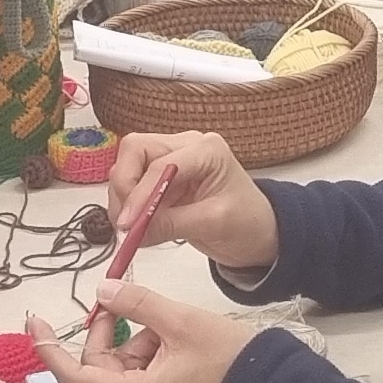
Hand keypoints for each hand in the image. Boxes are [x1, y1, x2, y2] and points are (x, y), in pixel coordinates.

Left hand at [28, 283, 253, 382]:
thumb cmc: (229, 359)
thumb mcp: (181, 321)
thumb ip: (138, 303)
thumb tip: (102, 292)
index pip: (75, 378)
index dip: (50, 350)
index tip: (35, 323)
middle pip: (102, 368)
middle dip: (113, 333)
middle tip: (126, 300)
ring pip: (125, 369)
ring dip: (139, 340)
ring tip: (171, 326)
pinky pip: (142, 376)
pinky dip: (151, 352)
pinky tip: (176, 338)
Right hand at [104, 131, 275, 272]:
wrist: (259, 234)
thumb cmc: (248, 222)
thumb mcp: (214, 224)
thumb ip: (172, 224)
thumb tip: (134, 230)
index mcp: (206, 149)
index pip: (159, 163)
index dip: (139, 193)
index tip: (129, 223)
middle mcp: (184, 147)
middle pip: (135, 150)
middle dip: (124, 185)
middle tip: (125, 221)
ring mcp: (171, 162)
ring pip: (128, 167)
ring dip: (123, 199)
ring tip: (132, 229)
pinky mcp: (162, 181)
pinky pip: (133, 187)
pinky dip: (128, 207)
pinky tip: (138, 228)